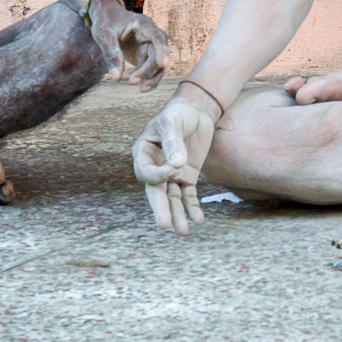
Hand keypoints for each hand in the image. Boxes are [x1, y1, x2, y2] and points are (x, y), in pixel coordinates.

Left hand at [88, 0, 168, 88]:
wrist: (105, 15)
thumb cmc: (105, 21)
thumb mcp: (104, 35)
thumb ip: (112, 54)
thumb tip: (116, 77)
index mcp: (143, 25)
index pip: (158, 37)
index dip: (162, 50)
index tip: (163, 64)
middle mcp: (150, 35)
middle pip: (157, 55)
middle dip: (148, 71)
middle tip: (132, 82)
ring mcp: (149, 46)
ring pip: (156, 65)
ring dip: (147, 77)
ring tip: (130, 83)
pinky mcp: (144, 54)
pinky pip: (148, 68)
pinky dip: (140, 76)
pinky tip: (125, 78)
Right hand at [131, 91, 216, 234]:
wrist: (197, 110)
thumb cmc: (179, 112)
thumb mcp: (173, 122)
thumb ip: (173, 142)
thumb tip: (176, 165)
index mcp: (143, 153)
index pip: (147, 172)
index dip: (158, 175)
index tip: (173, 169)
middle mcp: (155, 167)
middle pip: (156, 192)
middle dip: (161, 208)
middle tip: (164, 225)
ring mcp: (171, 174)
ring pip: (172, 198)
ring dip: (177, 214)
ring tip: (183, 231)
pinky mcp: (187, 176)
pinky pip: (188, 195)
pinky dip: (193, 207)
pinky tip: (198, 219)